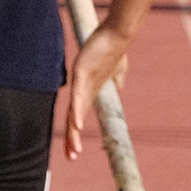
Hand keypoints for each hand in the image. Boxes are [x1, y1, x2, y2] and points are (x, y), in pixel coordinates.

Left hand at [65, 16, 137, 162]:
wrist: (116, 33)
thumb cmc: (114, 48)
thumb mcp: (117, 69)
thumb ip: (117, 78)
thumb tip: (120, 87)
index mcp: (88, 90)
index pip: (77, 115)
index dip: (75, 133)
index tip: (74, 150)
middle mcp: (81, 88)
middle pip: (73, 118)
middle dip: (72, 139)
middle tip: (71, 157)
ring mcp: (81, 82)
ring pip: (73, 111)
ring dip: (73, 132)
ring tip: (74, 150)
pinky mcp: (81, 73)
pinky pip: (79, 96)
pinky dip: (77, 112)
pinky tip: (76, 125)